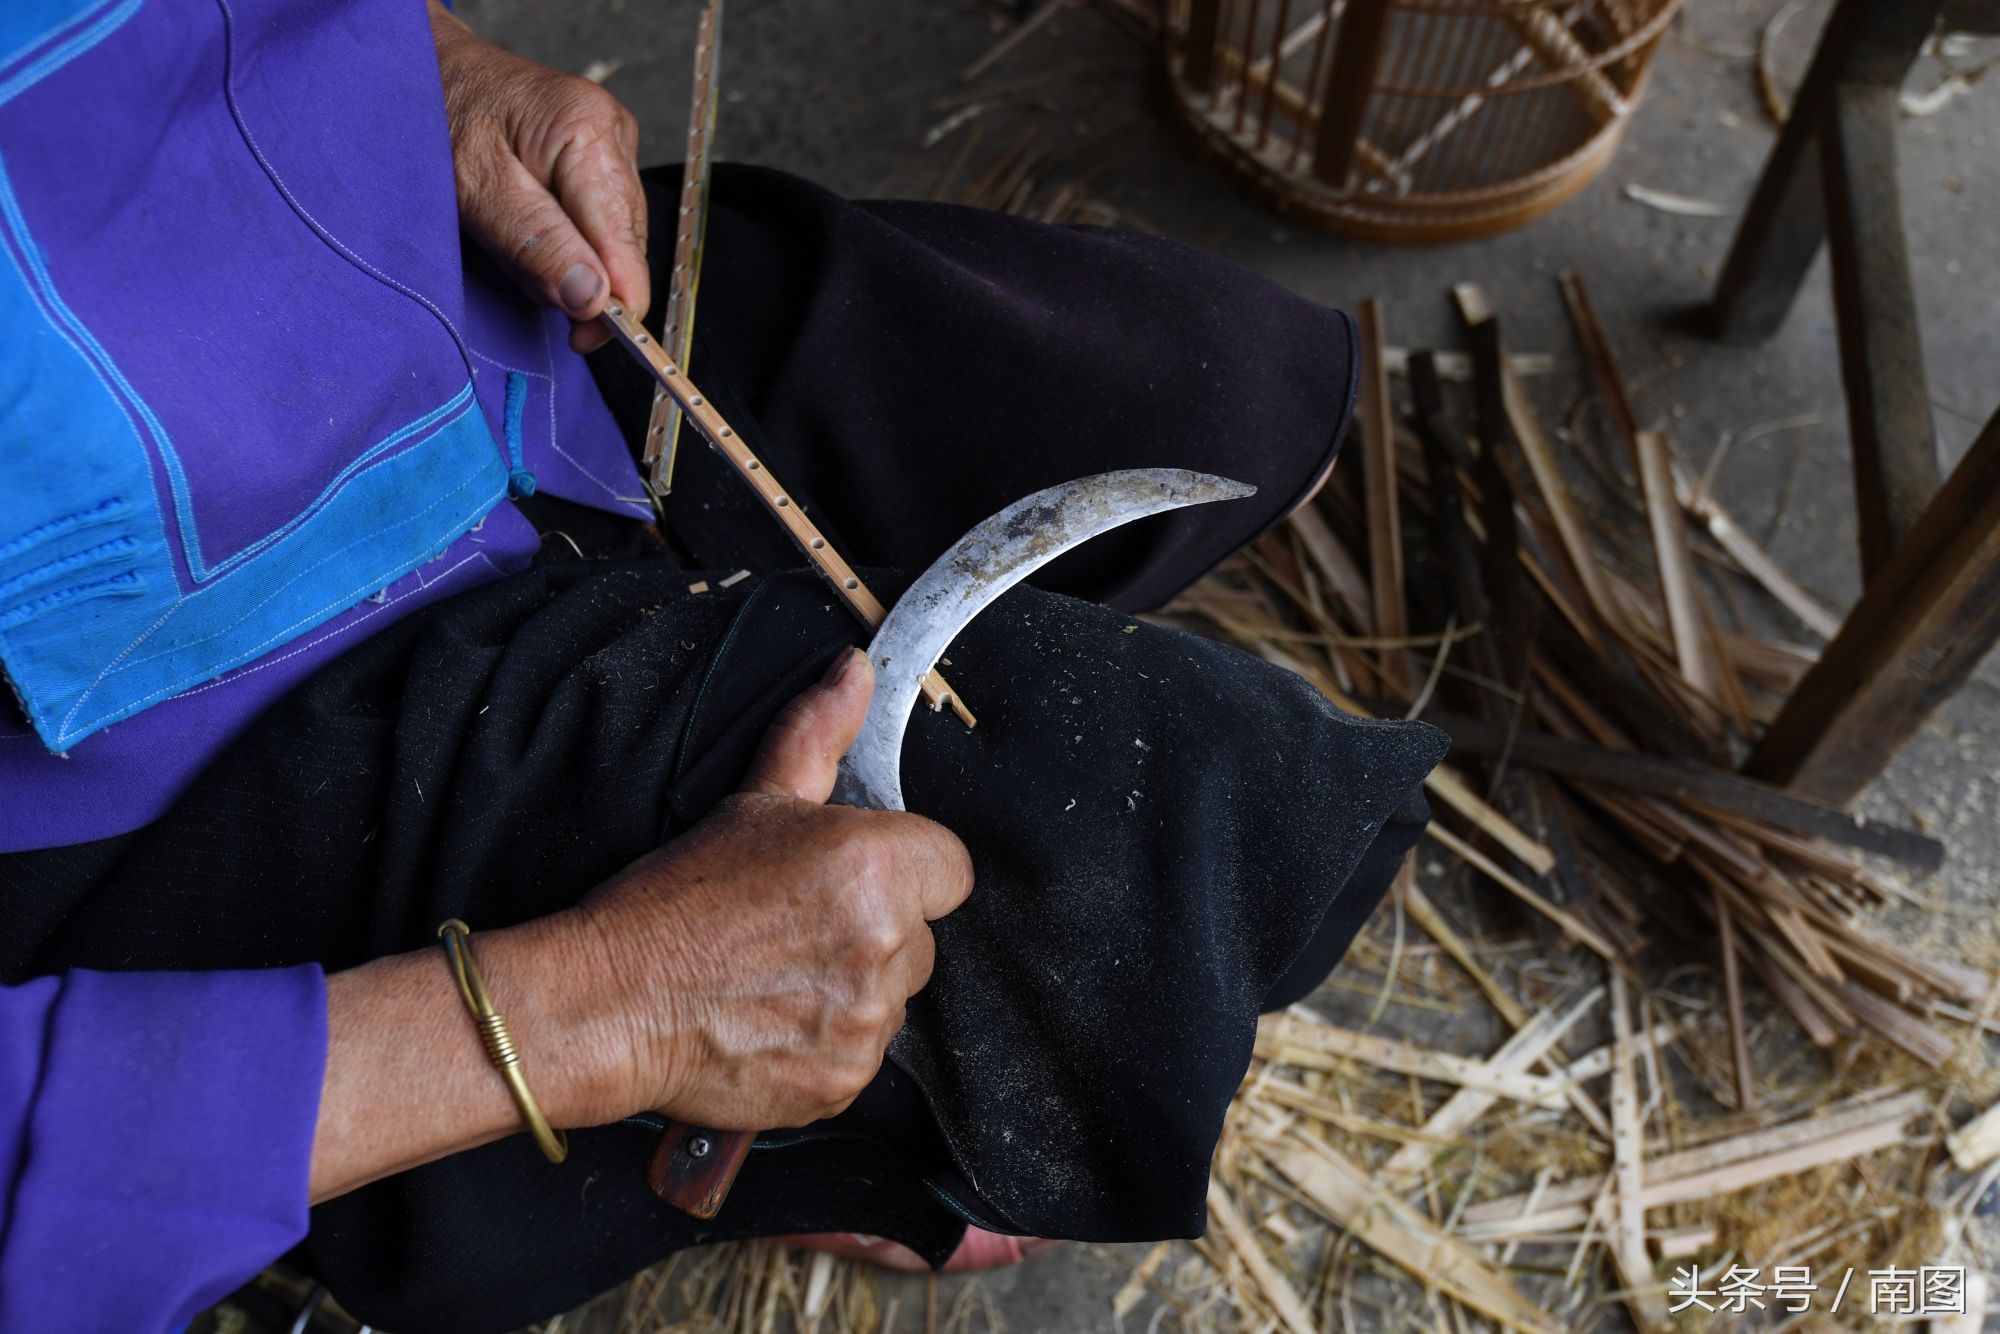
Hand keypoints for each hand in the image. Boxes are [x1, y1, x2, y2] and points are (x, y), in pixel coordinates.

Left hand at [428, 0, 647, 350]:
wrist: (429, 71)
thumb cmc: (439, 116)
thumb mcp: (473, 189)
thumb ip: (535, 244)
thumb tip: (593, 300)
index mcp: (588, 133)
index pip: (626, 247)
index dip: (613, 305)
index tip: (580, 336)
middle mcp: (614, 135)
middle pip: (624, 248)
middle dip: (575, 277)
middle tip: (514, 265)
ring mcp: (613, 147)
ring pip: (611, 244)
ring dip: (564, 260)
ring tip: (511, 234)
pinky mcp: (602, 161)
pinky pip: (597, 227)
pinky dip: (563, 242)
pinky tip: (527, 225)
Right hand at [574, 649, 974, 1128]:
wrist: (608, 1002)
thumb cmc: (672, 904)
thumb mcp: (752, 803)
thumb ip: (817, 734)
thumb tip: (854, 673)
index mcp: (874, 863)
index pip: (950, 868)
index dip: (906, 871)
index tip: (856, 881)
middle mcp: (885, 942)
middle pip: (921, 935)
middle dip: (875, 932)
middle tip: (796, 929)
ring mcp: (868, 1019)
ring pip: (894, 997)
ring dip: (853, 990)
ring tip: (776, 977)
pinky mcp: (846, 1079)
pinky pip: (863, 1053)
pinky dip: (829, 1044)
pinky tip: (773, 1021)